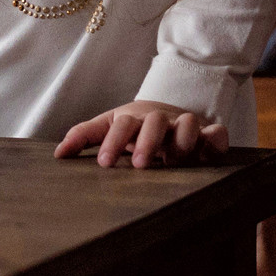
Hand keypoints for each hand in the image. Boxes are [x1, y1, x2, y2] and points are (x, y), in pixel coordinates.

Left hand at [54, 100, 229, 167]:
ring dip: (182, 140)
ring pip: (189, 123)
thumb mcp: (107, 126)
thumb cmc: (132, 126)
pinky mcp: (208, 134)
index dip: (112, 142)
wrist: (167, 110)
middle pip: (155, 122)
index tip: (103, 163)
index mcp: (133, 119)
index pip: (122, 125)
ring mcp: (185, 125)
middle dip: (147, 142)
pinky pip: (217, 133)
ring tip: (173, 162)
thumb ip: (83, 137)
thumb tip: (58, 154)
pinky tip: (209, 154)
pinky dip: (216, 139)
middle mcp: (160, 120)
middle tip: (139, 164)